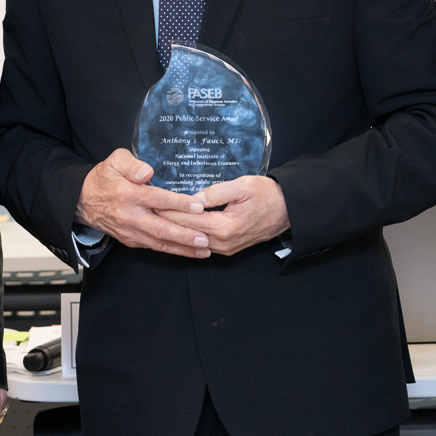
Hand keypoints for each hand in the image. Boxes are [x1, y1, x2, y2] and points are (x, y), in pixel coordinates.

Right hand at [75, 148, 210, 256]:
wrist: (82, 201)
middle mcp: (130, 216)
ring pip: (159, 242)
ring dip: (182, 248)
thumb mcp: (114, 161)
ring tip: (204, 250)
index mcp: (127, 194)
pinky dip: (172, 251)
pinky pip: (154, 247)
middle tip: (205, 239)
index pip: (157, 199)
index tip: (198, 206)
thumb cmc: (104, 178)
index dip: (178, 203)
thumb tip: (148, 172)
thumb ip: (132, 164)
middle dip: (184, 235)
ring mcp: (130, 231)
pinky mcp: (131, 240)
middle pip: (160, 228)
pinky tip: (189, 252)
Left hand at [158, 176, 289, 255]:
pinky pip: (202, 244)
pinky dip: (188, 235)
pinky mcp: (228, 248)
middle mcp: (223, 242)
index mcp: (225, 227)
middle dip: (166, 222)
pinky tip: (176, 227)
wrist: (288, 210)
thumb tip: (193, 199)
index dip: (168, 211)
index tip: (151, 203)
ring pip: (193, 241)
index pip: (188, 220)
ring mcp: (226, 248)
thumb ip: (216, 193)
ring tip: (156, 219)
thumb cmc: (267, 194)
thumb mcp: (242, 186)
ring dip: (175, 230)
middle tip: (146, 211)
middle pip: (187, 233)